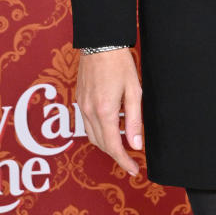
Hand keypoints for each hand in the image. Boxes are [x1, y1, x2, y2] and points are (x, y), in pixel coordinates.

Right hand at [76, 48, 142, 175]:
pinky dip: (99, 131)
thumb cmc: (120, 63)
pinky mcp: (79, 100)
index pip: (113, 146)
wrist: (100, 43)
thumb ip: (134, 120)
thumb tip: (136, 144)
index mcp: (105, 111)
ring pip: (92, 136)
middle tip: (132, 159)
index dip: (124, 161)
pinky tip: (112, 125)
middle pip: (101, 144)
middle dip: (116, 154)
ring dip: (107, 143)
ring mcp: (82, 106)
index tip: (134, 170)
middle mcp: (89, 112)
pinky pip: (87, 124)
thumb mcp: (133, 91)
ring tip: (124, 143)